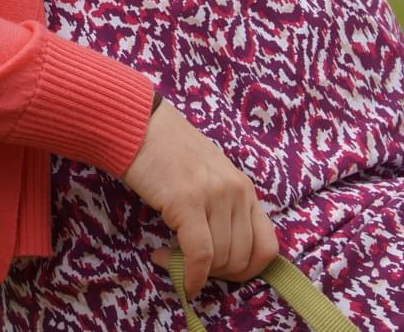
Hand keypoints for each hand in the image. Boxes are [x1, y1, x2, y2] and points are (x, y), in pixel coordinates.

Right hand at [121, 100, 278, 295]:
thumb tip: (220, 256)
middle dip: (215, 274)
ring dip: (196, 272)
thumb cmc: (166, 152)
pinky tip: (181, 279)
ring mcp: (214, 196)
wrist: (137, 124)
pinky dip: (191, 276)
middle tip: (189, 266)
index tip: (219, 272)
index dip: (246, 271)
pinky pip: (200, 255)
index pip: (267, 247)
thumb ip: (222, 209)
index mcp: (245, 189)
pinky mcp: (187, 201)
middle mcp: (237, 192)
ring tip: (169, 258)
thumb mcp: (208, 178)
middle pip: (242, 259)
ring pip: (221, 259)